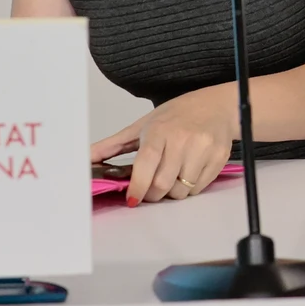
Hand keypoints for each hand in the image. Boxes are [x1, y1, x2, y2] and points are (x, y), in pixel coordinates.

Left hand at [91, 86, 235, 206]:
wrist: (217, 106)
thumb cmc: (177, 115)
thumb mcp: (143, 124)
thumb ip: (113, 145)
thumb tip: (86, 159)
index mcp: (160, 130)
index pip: (146, 164)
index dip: (137, 186)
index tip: (132, 199)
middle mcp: (183, 139)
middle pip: (162, 184)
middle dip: (152, 195)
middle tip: (149, 191)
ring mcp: (203, 149)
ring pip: (181, 190)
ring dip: (171, 193)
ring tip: (170, 177)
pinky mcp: (218, 159)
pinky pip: (198, 189)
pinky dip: (188, 189)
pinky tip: (186, 173)